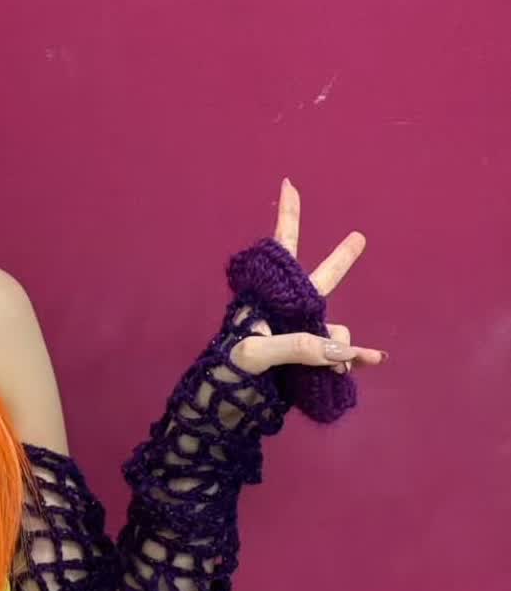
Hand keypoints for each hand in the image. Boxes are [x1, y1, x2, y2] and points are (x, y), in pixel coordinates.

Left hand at [230, 178, 386, 376]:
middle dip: (341, 260)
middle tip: (360, 238)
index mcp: (269, 299)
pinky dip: (352, 359)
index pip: (282, 250)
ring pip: (334, 329)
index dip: (288, 217)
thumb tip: (340, 348)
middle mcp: (287, 312)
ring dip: (344, 344)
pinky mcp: (306, 362)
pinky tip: (368, 363)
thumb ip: (298, 347)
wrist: (223, 407)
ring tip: (348, 364)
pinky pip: (338, 355)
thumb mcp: (255, 355)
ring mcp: (298, 335)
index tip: (288, 183)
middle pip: (321, 279)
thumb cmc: (228, 372)